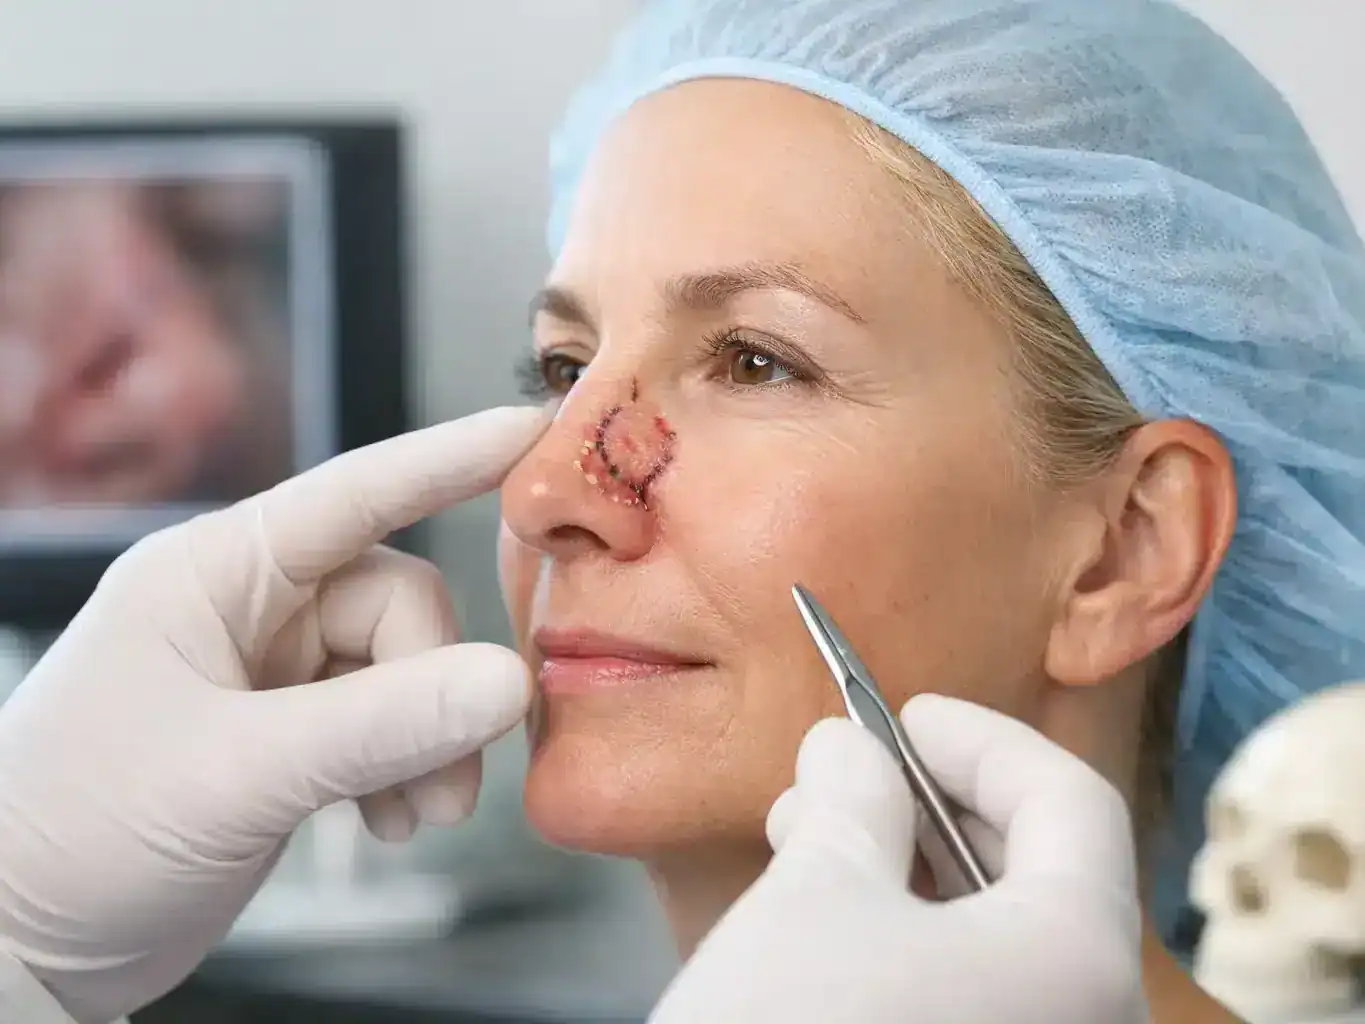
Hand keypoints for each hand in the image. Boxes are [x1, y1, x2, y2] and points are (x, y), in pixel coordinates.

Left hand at [0, 406, 545, 1023]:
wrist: (15, 948)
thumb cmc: (73, 836)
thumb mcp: (236, 772)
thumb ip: (380, 726)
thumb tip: (509, 682)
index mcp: (213, 574)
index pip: (354, 493)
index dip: (448, 458)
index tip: (530, 430)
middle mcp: (247, 609)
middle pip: (398, 605)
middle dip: (437, 691)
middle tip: (444, 781)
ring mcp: (269, 673)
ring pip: (404, 670)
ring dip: (428, 742)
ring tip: (418, 817)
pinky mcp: (287, 734)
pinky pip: (384, 723)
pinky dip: (405, 769)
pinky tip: (390, 822)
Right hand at [649, 695, 1149, 1023]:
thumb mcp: (817, 892)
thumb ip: (852, 799)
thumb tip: (849, 747)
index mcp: (1078, 954)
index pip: (1069, 803)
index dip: (985, 741)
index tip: (903, 715)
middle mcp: (1091, 1021)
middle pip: (1040, 874)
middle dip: (930, 809)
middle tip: (839, 781)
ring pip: (1000, 943)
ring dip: (907, 874)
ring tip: (805, 845)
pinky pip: (976, 1001)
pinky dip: (910, 947)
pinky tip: (827, 931)